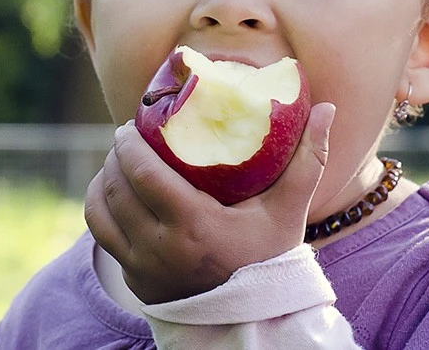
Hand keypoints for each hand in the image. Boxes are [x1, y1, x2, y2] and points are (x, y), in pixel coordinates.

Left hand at [84, 102, 333, 304]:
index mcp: (193, 226)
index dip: (128, 145)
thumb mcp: (289, 209)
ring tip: (115, 163)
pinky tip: (111, 194)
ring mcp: (142, 268)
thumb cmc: (271, 258)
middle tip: (124, 138)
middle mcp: (160, 248)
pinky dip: (100, 209)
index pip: (143, 174)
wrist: (254, 319)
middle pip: (117, 189)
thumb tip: (327, 108)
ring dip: (102, 181)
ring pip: (101, 213)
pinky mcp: (134, 280)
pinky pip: (102, 237)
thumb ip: (309, 159)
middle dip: (114, 157)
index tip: (129, 125)